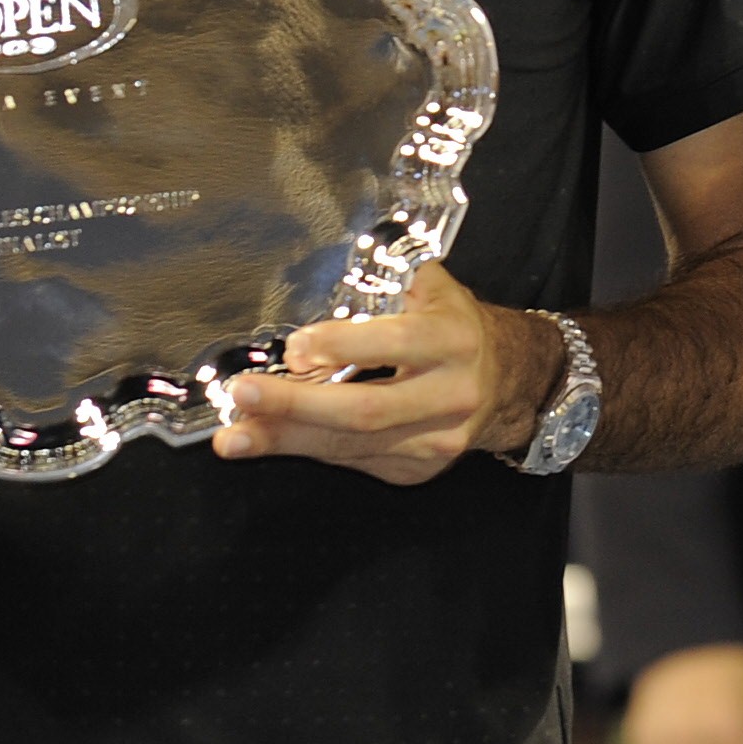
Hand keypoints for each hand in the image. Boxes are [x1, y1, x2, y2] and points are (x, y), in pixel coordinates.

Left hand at [215, 262, 558, 482]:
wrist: (509, 381)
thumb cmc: (455, 325)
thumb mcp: (433, 290)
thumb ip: (385, 281)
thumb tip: (311, 273)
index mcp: (452, 340)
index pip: (395, 345)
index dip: (343, 346)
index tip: (294, 346)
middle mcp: (448, 395)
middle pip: (365, 410)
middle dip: (296, 406)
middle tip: (243, 397)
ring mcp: (434, 441)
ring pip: (351, 446)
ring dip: (286, 440)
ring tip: (233, 436)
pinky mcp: (418, 470)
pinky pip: (354, 461)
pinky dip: (309, 449)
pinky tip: (271, 440)